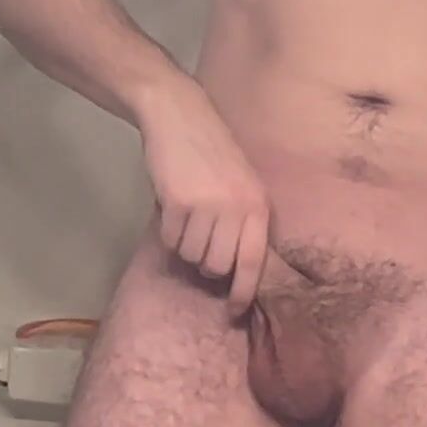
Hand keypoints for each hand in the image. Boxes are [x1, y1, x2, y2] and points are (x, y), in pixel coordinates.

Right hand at [137, 82, 271, 318]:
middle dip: (205, 264)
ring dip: (185, 244)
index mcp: (258, 206)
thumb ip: (243, 221)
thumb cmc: (212, 153)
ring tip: (186, 218)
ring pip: (192, 256)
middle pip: (218, 266)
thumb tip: (234, 270)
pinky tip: (171, 207)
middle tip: (198, 243)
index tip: (234, 311)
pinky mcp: (179, 202)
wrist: (180, 115)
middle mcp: (237, 209)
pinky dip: (168, 231)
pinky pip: (171, 239)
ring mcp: (208, 206)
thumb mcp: (242, 185)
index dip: (243, 292)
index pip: (253, 263)